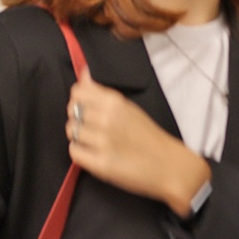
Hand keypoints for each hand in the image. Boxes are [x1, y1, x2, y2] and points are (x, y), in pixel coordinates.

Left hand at [66, 75, 210, 212]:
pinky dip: (81, 153)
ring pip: (71, 131)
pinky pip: (74, 151)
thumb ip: (102, 92)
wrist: (167, 164)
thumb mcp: (128, 107)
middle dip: (79, 120)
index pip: (78, 92)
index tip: (88, 108)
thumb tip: (83, 73)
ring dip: (80, 137)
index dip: (78, 100)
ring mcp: (103, 141)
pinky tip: (95, 153)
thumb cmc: (148, 135)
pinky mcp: (100, 163)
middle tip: (95, 129)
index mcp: (114, 102)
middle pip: (72, 112)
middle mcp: (107, 118)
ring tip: (96, 142)